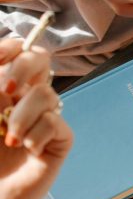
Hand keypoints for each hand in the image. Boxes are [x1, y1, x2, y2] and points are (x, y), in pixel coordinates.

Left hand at [0, 41, 71, 198]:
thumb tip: (4, 82)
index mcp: (6, 87)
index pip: (17, 51)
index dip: (10, 47)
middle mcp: (27, 97)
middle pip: (40, 58)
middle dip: (21, 69)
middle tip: (6, 92)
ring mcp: (46, 116)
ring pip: (45, 94)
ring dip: (22, 117)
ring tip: (9, 139)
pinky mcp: (61, 139)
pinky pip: (54, 123)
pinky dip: (36, 136)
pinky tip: (27, 150)